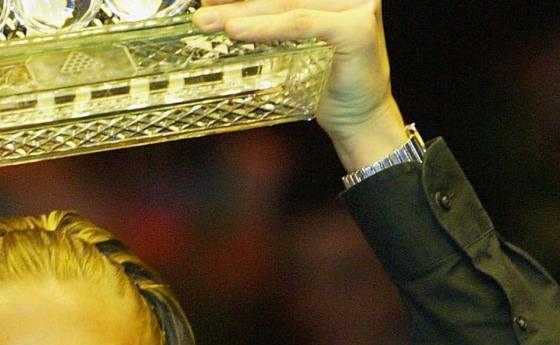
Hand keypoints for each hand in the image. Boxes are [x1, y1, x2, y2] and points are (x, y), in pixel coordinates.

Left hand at [192, 0, 407, 170]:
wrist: (358, 118)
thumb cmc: (324, 81)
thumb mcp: (288, 41)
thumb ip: (264, 19)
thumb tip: (213, 4)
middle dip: (236, 3)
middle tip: (200, 13)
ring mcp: (358, 5)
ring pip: (287, 5)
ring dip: (242, 14)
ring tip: (208, 22)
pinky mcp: (357, 27)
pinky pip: (301, 24)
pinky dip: (267, 28)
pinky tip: (237, 31)